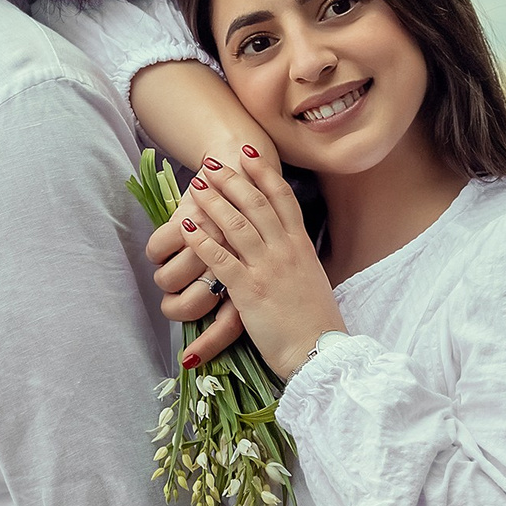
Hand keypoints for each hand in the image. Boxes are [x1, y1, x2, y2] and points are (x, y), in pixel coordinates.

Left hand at [178, 149, 345, 378]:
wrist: (318, 351)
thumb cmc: (315, 321)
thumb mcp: (311, 279)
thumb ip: (296, 258)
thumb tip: (286, 246)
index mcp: (302, 246)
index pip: (283, 198)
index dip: (264, 173)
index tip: (248, 154)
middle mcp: (286, 250)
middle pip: (256, 204)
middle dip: (232, 179)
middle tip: (211, 163)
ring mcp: (268, 268)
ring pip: (238, 225)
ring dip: (214, 202)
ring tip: (196, 186)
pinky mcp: (249, 290)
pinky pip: (221, 258)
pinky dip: (203, 240)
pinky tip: (186, 226)